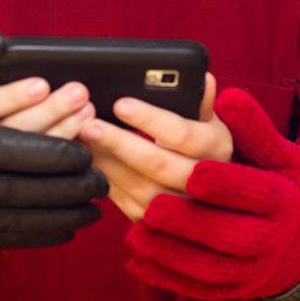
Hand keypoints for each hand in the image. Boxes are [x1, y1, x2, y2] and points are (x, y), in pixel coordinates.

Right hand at [0, 27, 106, 246]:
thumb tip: (1, 39)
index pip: (5, 149)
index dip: (49, 154)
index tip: (85, 153)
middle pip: (13, 188)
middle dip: (62, 188)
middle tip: (102, 181)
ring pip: (6, 218)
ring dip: (53, 216)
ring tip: (92, 210)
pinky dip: (29, 236)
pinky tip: (60, 231)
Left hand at [76, 74, 231, 220]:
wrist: (209, 193)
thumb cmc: (201, 145)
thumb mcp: (208, 120)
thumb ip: (200, 101)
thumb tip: (201, 78)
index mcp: (216, 148)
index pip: (182, 134)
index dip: (151, 119)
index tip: (121, 104)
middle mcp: (202, 182)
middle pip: (157, 164)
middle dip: (120, 143)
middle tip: (89, 125)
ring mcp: (180, 208)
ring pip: (139, 187)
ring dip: (107, 162)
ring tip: (83, 140)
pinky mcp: (156, 223)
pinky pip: (127, 202)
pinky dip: (105, 180)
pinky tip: (89, 161)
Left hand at [124, 88, 299, 299]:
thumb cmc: (291, 190)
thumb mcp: (284, 155)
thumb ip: (254, 128)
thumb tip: (225, 95)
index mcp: (277, 198)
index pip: (227, 177)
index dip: (186, 153)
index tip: (141, 122)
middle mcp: (262, 237)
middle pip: (198, 216)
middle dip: (150, 183)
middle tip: (104, 150)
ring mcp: (244, 269)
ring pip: (187, 253)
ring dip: (143, 224)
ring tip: (106, 190)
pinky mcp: (229, 289)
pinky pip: (187, 282)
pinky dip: (157, 267)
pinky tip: (131, 245)